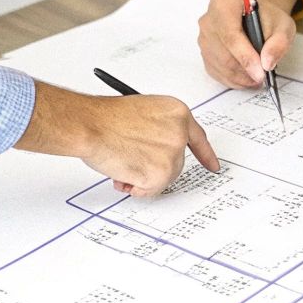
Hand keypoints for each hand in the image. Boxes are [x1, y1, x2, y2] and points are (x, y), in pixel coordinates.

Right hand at [15, 82, 220, 193]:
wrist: (89, 125)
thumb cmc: (105, 118)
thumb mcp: (143, 113)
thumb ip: (158, 130)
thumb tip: (159, 152)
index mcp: (177, 112)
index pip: (198, 138)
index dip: (206, 154)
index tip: (213, 166)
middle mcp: (179, 132)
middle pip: (177, 163)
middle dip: (155, 169)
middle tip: (131, 162)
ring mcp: (172, 153)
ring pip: (164, 178)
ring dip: (143, 178)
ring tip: (122, 163)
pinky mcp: (161, 173)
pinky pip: (151, 190)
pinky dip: (136, 188)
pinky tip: (122, 173)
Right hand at [197, 0, 298, 87]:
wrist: (256, 18)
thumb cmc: (267, 19)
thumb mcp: (283, 25)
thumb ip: (279, 42)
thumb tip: (267, 63)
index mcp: (224, 3)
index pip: (231, 34)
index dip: (245, 56)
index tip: (261, 72)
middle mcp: (208, 20)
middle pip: (224, 53)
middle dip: (245, 70)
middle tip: (264, 78)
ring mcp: (203, 38)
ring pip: (220, 66)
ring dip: (240, 77)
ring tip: (258, 78)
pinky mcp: (204, 53)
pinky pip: (216, 72)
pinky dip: (233, 80)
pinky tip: (247, 78)